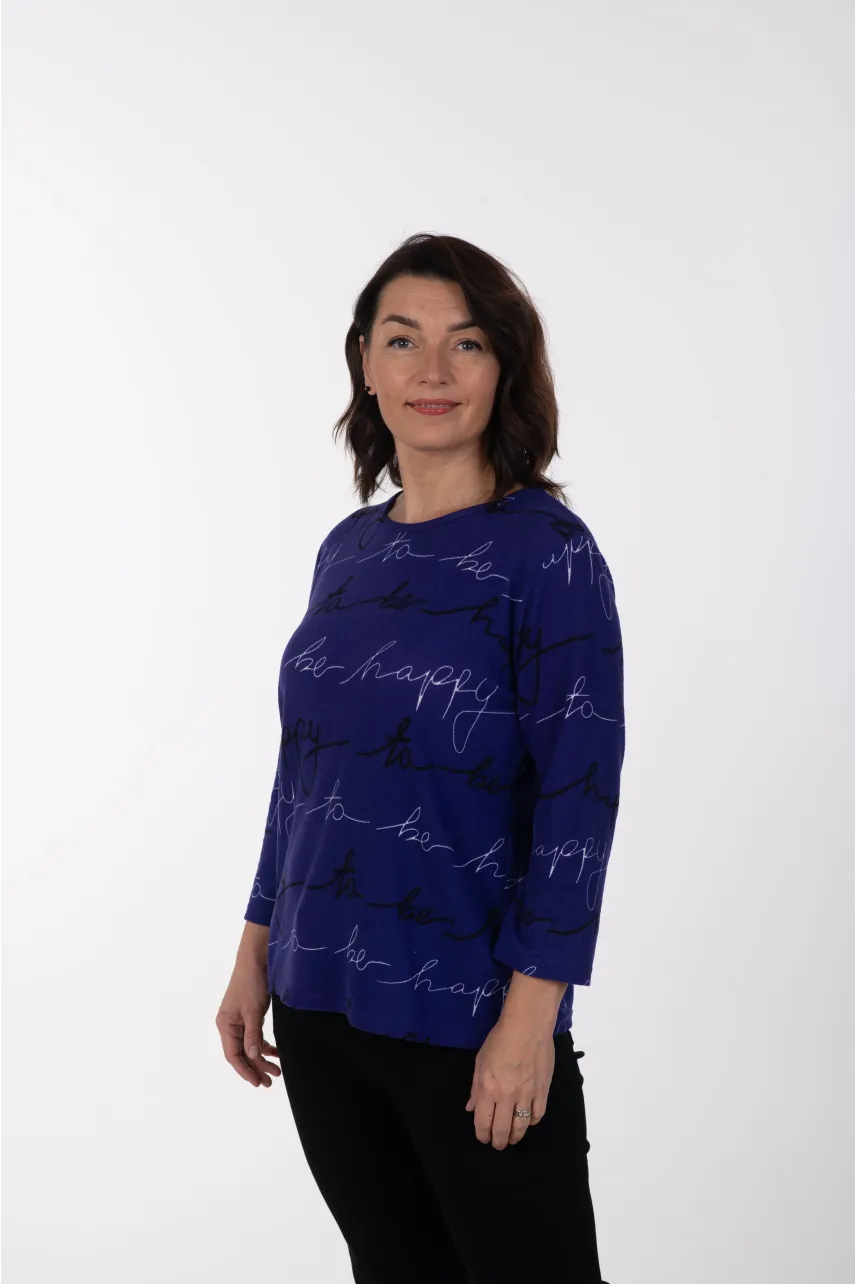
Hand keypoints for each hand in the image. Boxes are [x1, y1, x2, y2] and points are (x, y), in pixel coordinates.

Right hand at [216, 959, 280, 1087]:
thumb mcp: (253, 1011)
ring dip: (262, 1058)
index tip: (258, 1082)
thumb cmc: (252, 983)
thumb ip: (252, 1035)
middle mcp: (230, 1025)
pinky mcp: (249, 1015)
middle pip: (241, 1053)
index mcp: (225, 1025)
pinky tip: (276, 1052)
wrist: (256, 959)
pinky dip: (264, 1045)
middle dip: (255, 1068)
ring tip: (276, 1070)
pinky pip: (255, 1036)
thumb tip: (253, 1057)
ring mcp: (239, 1020)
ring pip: (249, 1046)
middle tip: (270, 1081)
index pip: (233, 1055)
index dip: (245, 1071)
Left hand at [465, 1015, 554, 1148]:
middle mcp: (507, 1096)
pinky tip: (528, 1121)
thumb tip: (471, 1107)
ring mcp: (527, 1094)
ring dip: (515, 1136)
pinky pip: (537, 1115)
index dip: (482, 1135)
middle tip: (498, 1144)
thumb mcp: (480, 1062)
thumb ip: (475, 1088)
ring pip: (521, 1126)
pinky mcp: (543, 1090)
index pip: (483, 1122)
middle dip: (498, 1142)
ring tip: (511, 1138)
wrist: (527, 1026)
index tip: (483, 1138)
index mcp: (488, 1089)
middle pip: (502, 1130)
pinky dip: (532, 1122)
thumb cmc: (499, 1040)